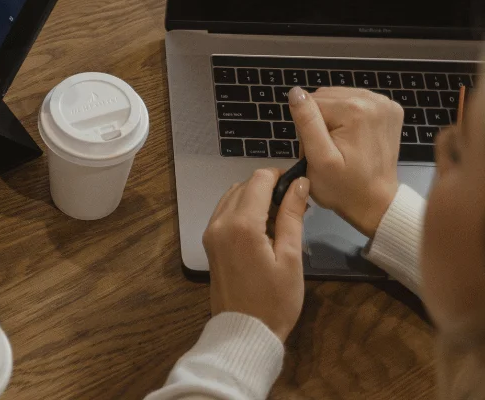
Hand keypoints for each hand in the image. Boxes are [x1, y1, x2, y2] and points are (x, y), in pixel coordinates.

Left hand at [204, 168, 308, 341]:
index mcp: (242, 224)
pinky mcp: (209, 242)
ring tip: (279, 217)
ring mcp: (210, 232)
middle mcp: (220, 222)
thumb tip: (299, 184)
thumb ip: (292, 216)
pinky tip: (261, 228)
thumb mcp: (291, 257)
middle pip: (244, 186)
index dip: (280, 176)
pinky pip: (224, 212)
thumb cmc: (275, 300)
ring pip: (231, 197)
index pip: (258, 180)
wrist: (245, 331)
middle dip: (268, 187)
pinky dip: (242, 210)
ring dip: (254, 198)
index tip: (298, 186)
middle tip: (293, 206)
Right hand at [290, 86, 401, 237]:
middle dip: (321, 121)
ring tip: (341, 144)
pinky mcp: (390, 109)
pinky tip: (353, 136)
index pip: (312, 103)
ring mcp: (385, 103)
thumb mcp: (318, 159)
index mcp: (355, 110)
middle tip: (328, 149)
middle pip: (326, 97)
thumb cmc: (343, 187)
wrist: (376, 202)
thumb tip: (296, 91)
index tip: (319, 150)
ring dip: (333, 118)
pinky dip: (348, 117)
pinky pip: (355, 101)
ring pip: (338, 98)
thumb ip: (307, 123)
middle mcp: (374, 100)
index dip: (308, 127)